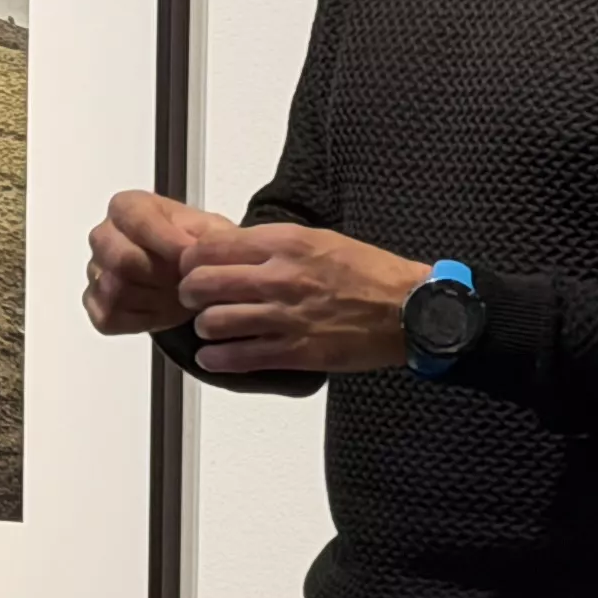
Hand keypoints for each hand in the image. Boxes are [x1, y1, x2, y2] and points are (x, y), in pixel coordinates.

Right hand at [82, 187, 220, 334]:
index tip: (190, 256)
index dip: (168, 243)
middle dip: (161, 276)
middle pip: (122, 261)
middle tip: (187, 281)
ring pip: (117, 292)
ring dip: (156, 299)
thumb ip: (204, 237)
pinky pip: (111, 317)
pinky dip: (143, 319)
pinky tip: (162, 308)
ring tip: (179, 294)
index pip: (138, 222)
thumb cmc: (196, 247)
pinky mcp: (96, 304)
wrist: (192, 275)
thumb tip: (189, 254)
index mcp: (126, 207)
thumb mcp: (212, 232)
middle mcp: (103, 236)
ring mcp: (95, 271)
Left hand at [175, 219, 434, 377]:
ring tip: (210, 329)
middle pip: (203, 283)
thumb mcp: (320, 239)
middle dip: (189, 293)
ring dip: (205, 328)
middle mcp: (280, 277)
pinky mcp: (295, 352)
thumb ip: (274, 245)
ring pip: (214, 322)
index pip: (213, 246)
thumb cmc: (370, 274)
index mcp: (286, 243)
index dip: (192, 259)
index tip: (192, 267)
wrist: (409, 309)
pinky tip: (215, 356)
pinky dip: (218, 358)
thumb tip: (234, 250)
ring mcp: (286, 317)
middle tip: (192, 299)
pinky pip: (238, 357)